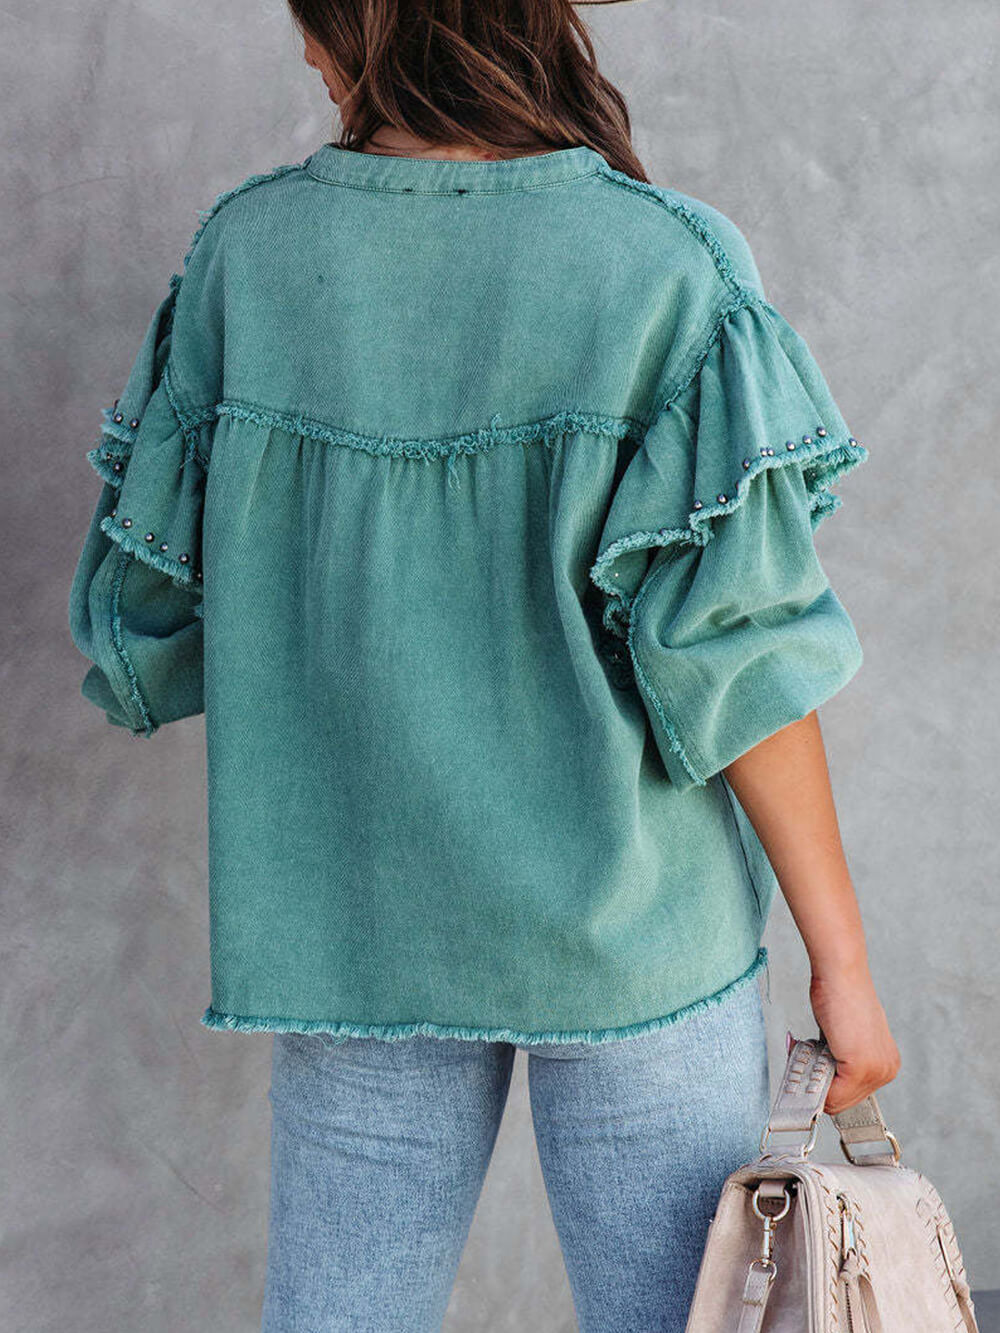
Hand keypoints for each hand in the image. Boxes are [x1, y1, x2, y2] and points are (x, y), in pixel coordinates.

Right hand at [809, 959, 900, 1114]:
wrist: (841, 973)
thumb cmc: (840, 996)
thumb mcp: (846, 1037)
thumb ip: (841, 1061)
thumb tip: (822, 1081)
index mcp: (887, 1064)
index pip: (853, 1096)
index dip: (827, 1086)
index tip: (811, 1069)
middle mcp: (887, 1070)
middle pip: (844, 1103)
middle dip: (818, 1085)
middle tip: (802, 1058)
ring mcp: (876, 1070)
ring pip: (836, 1101)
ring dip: (814, 1079)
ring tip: (806, 1049)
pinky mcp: (860, 1066)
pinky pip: (831, 1093)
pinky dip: (813, 1078)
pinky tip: (809, 1049)